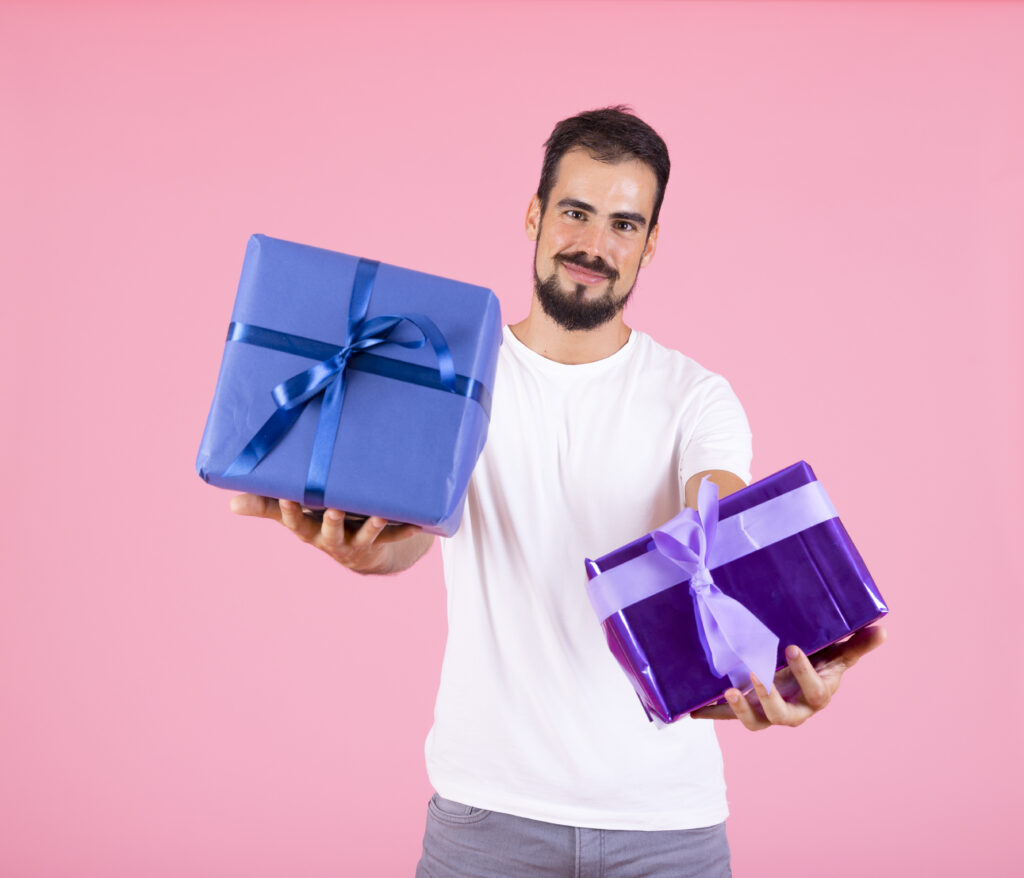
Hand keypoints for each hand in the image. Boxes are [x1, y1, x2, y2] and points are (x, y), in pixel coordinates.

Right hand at [229, 494, 433, 574]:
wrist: (358, 552)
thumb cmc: (320, 523)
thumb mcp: (294, 515)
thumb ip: (266, 506)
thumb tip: (230, 504)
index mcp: (308, 529)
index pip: (294, 521)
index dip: (290, 511)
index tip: (288, 495)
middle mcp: (331, 538)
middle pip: (329, 528)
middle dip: (331, 519)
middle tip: (332, 507)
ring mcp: (356, 541)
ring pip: (364, 534)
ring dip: (372, 525)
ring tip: (379, 515)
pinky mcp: (380, 542)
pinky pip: (395, 537)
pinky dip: (405, 530)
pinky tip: (417, 523)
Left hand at [690, 626, 886, 729]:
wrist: (800, 678)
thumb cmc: (820, 663)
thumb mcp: (837, 654)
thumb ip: (857, 644)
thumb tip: (882, 629)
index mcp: (817, 695)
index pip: (815, 688)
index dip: (805, 671)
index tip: (793, 647)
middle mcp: (794, 709)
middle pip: (782, 714)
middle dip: (768, 696)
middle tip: (756, 672)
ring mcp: (769, 712)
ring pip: (757, 722)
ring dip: (740, 709)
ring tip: (727, 691)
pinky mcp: (749, 709)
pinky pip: (729, 716)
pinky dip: (712, 713)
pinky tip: (693, 709)